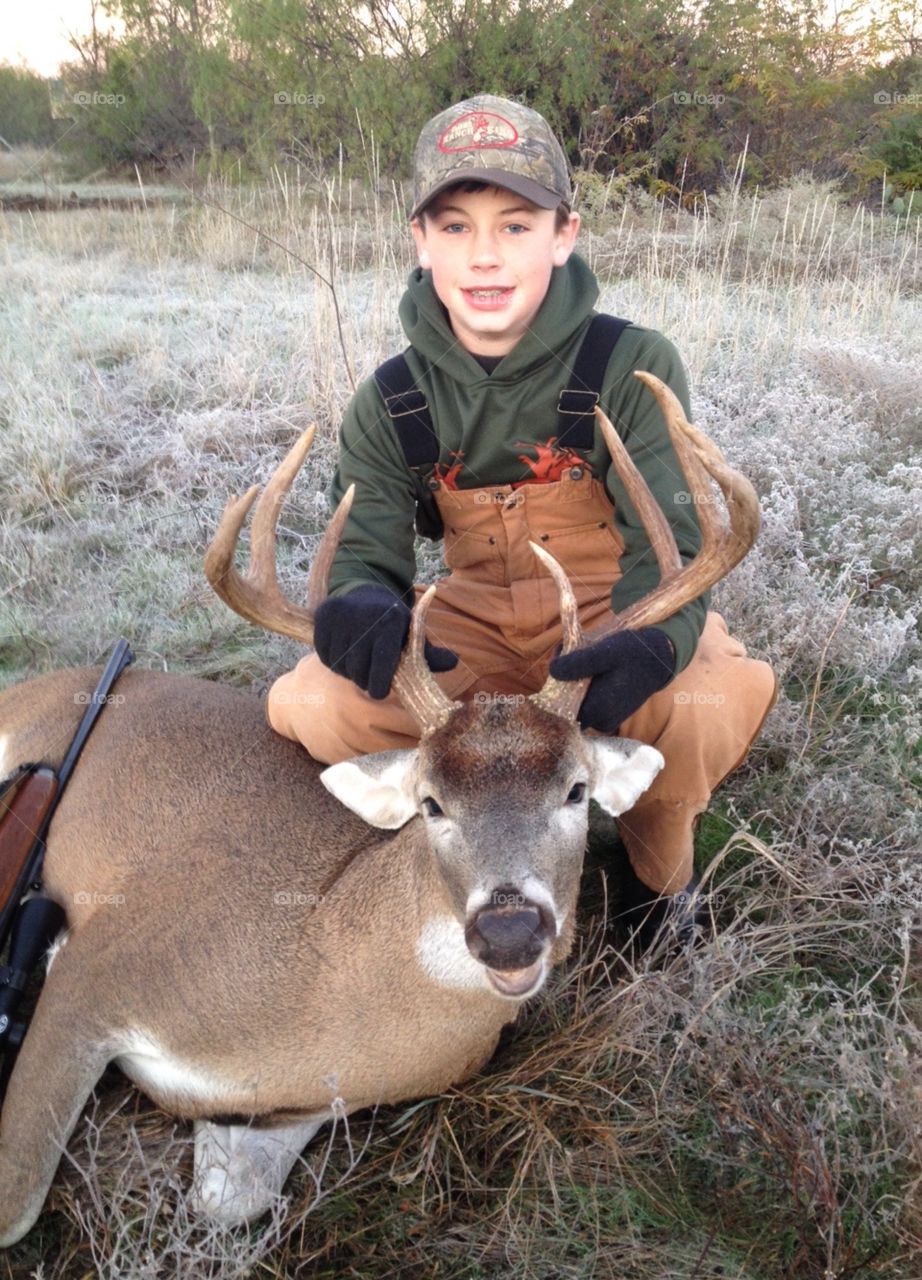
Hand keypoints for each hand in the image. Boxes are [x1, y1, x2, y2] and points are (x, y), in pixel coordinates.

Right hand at [314, 585, 457, 698]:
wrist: (366, 596)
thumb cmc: (394, 625)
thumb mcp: (414, 637)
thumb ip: (432, 655)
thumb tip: (455, 662)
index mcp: (392, 621)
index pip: (383, 664)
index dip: (381, 684)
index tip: (380, 692)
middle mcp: (366, 615)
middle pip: (359, 669)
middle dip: (364, 680)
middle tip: (369, 680)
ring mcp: (343, 615)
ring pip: (340, 664)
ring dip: (348, 672)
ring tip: (358, 666)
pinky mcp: (324, 616)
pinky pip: (324, 654)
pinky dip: (332, 661)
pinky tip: (344, 655)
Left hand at [548, 627, 674, 732]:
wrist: (657, 659)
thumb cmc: (633, 654)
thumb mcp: (605, 652)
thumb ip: (579, 663)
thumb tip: (552, 671)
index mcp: (598, 711)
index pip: (558, 706)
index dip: (555, 681)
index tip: (562, 655)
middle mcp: (599, 721)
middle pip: (565, 704)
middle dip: (563, 678)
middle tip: (569, 649)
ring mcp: (604, 720)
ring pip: (575, 702)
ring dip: (572, 679)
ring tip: (581, 653)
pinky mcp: (607, 715)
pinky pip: (585, 701)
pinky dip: (582, 684)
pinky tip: (590, 665)